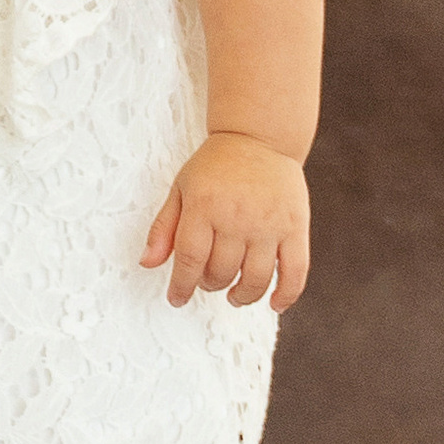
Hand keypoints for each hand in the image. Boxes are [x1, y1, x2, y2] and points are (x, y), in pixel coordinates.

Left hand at [142, 134, 310, 311]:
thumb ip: (163, 227)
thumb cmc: (215, 165)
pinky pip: (295, 271)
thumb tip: (147, 263)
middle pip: (221, 272)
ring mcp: (270, 224)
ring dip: (242, 296)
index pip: (190, 259)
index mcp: (204, 206)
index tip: (176, 299)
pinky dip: (287, 294)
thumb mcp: (181, 188)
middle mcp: (237, 217)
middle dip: (209, 285)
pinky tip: (274, 304)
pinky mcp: (296, 228)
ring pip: (255, 278)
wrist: (259, 138)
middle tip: (207, 282)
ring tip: (234, 296)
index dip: (181, 285)